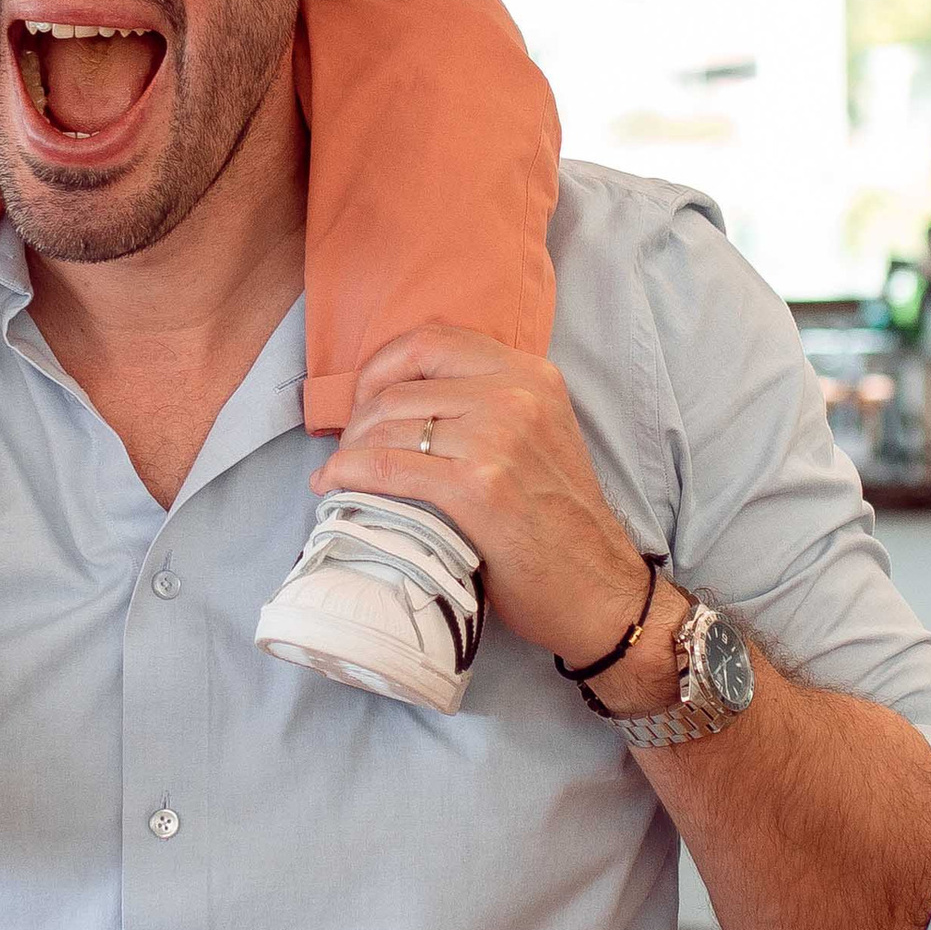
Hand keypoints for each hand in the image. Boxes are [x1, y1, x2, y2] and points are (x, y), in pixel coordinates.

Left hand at [311, 324, 655, 667]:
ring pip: (387, 426)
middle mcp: (516, 396)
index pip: (431, 341)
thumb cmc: (558, 520)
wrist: (597, 588)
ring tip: (343, 472)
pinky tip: (333, 487)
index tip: (365, 399)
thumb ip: (489, 403)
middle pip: (401, 388)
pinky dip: (347, 476)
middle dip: (358, 419)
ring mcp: (497, 439)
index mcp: (530, 376)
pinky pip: (385, 468)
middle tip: (349, 449)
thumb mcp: (539, 435)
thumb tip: (404, 398)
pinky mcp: (477, 488)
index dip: (382, 367)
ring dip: (349, 451)